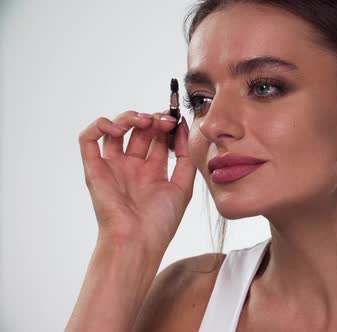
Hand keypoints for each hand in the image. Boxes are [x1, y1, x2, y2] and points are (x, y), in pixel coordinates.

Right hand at [78, 110, 196, 254]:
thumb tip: (183, 128)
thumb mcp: (183, 186)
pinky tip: (118, 128)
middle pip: (138, 131)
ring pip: (114, 130)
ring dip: (129, 117)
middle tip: (163, 120)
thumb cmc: (160, 221)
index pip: (158, 139)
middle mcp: (131, 167)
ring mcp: (112, 167)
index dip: (167, 125)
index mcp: (151, 172)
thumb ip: (185, 157)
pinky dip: (99, 125)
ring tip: (144, 121)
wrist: (137, 241)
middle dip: (152, 119)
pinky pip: (88, 140)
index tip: (176, 119)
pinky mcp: (94, 169)